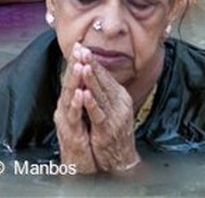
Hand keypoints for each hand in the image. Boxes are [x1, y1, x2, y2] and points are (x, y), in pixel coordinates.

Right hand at [54, 44, 97, 173]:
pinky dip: (76, 104)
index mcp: (69, 103)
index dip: (75, 62)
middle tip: (78, 48)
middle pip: (68, 83)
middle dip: (73, 64)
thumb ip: (81, 98)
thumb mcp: (82, 115)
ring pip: (69, 97)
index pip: (72, 78)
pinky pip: (73, 117)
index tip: (80, 45)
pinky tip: (80, 94)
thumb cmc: (82, 140)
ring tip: (80, 65)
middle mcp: (64, 108)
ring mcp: (65, 120)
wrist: (77, 165)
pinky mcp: (70, 133)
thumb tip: (85, 80)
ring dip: (74, 80)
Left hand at [75, 44, 140, 173]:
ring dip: (91, 80)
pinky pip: (98, 114)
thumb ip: (104, 89)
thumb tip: (95, 70)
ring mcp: (115, 116)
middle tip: (82, 50)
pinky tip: (84, 94)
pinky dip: (91, 103)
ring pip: (101, 94)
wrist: (122, 157)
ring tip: (83, 66)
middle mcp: (120, 103)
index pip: (105, 74)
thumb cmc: (114, 130)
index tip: (82, 47)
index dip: (93, 61)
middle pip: (103, 80)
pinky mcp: (107, 129)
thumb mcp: (112, 106)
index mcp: (120, 95)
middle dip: (91, 64)